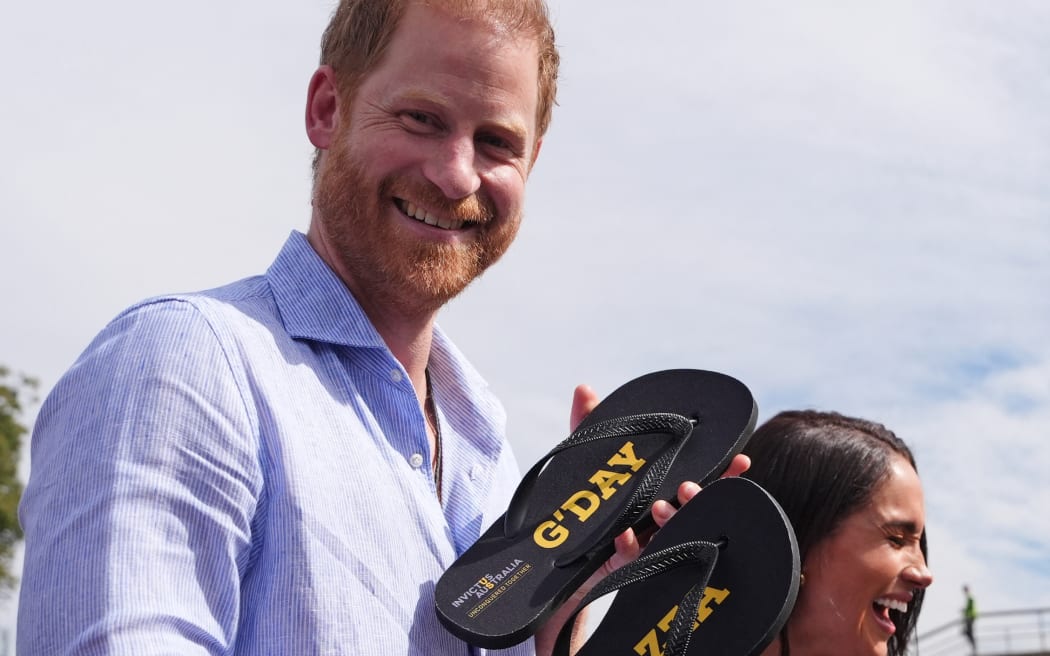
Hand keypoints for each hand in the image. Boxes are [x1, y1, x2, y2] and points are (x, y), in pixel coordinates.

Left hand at [570, 383, 750, 570]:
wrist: (567, 547)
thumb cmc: (591, 497)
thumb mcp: (587, 456)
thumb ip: (589, 422)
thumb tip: (584, 389)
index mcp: (664, 488)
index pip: (704, 478)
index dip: (726, 471)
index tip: (741, 459)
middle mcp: (663, 515)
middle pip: (694, 506)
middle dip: (699, 496)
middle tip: (688, 485)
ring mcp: (649, 540)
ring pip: (672, 532)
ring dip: (669, 518)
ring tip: (658, 506)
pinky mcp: (627, 561)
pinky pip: (632, 555)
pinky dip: (629, 544)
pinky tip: (625, 535)